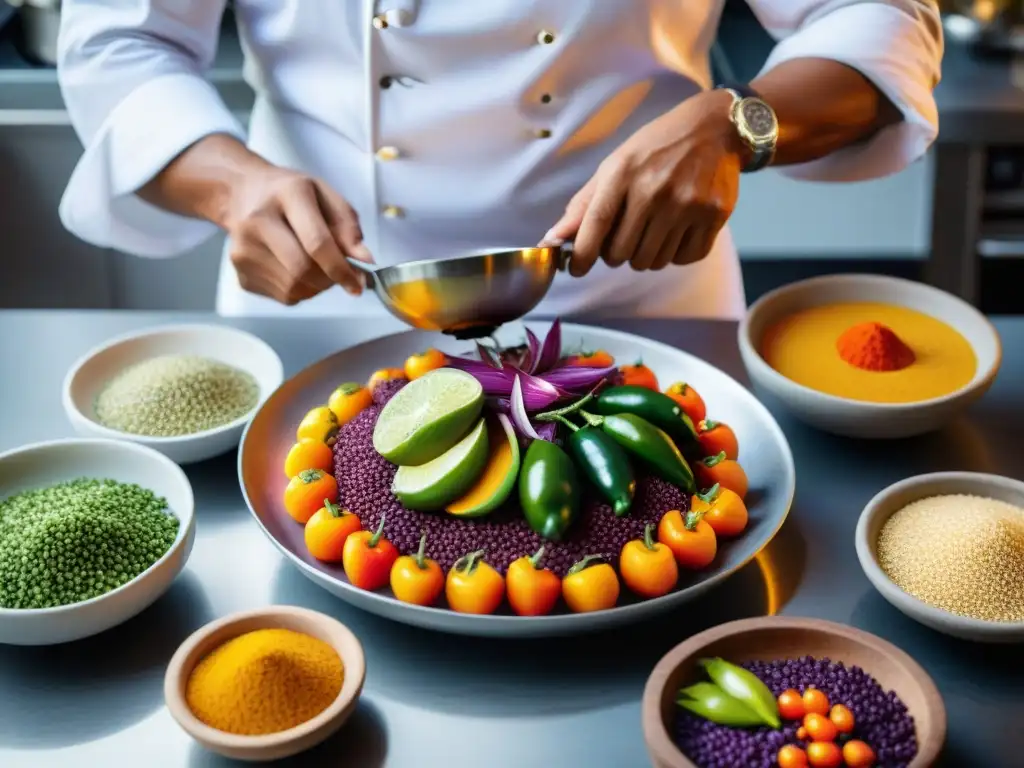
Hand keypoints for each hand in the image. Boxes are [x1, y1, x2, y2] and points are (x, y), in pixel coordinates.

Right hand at [224, 163, 371, 304]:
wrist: (241, 193)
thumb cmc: (288, 194)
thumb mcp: (324, 195)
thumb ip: (348, 226)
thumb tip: (365, 260)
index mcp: (287, 194)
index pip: (316, 243)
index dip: (341, 269)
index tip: (358, 285)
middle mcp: (258, 222)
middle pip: (303, 271)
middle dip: (329, 280)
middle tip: (339, 274)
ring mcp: (243, 250)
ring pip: (294, 289)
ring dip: (316, 287)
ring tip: (316, 266)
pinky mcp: (241, 273)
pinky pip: (282, 296)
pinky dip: (300, 290)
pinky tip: (295, 269)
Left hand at [545, 90, 745, 276]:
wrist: (715, 129)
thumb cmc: (657, 147)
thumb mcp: (616, 164)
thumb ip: (584, 204)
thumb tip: (553, 239)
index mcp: (624, 172)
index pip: (597, 223)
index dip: (583, 253)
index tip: (577, 269)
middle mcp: (655, 190)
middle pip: (622, 253)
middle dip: (617, 254)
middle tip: (625, 237)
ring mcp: (686, 205)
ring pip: (652, 261)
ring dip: (646, 256)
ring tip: (652, 231)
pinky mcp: (713, 216)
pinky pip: (683, 259)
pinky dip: (675, 255)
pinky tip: (675, 233)